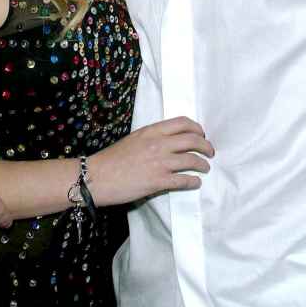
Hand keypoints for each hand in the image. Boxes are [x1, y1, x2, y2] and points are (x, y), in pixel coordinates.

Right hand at [89, 116, 213, 205]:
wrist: (96, 176)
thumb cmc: (111, 160)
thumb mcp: (133, 140)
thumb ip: (152, 138)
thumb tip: (168, 143)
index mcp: (151, 131)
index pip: (183, 123)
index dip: (197, 128)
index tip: (201, 135)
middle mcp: (158, 143)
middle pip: (193, 140)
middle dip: (206, 146)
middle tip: (209, 152)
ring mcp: (159, 162)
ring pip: (192, 160)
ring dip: (203, 164)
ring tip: (205, 168)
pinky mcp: (158, 181)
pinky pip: (184, 180)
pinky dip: (194, 181)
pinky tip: (195, 183)